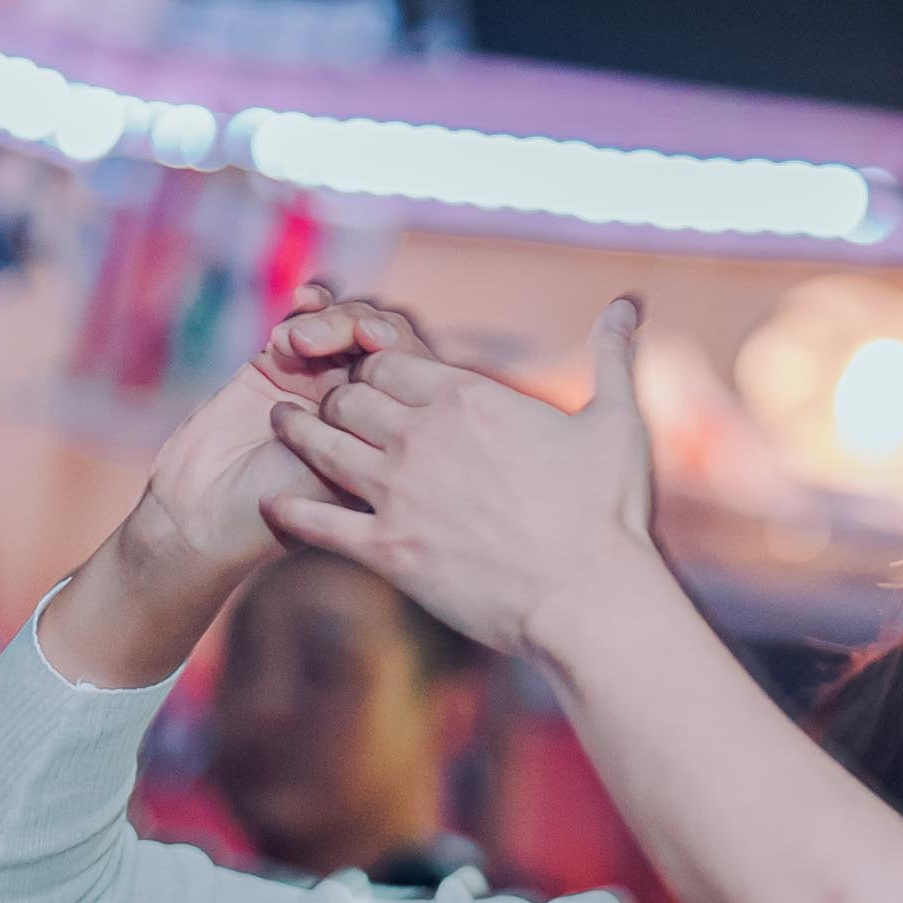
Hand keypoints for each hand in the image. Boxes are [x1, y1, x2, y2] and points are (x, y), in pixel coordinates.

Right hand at [45, 281, 381, 687]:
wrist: (202, 516)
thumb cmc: (276, 521)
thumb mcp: (340, 487)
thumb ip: (378, 447)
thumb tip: (417, 397)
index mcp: (388, 440)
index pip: (415, 375)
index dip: (398, 348)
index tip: (375, 341)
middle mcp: (363, 409)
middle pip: (385, 340)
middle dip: (361, 325)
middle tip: (339, 332)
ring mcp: (321, 382)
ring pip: (348, 323)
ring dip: (328, 319)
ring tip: (292, 341)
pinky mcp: (278, 364)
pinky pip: (308, 319)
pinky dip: (311, 305)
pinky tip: (304, 301)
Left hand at [263, 296, 661, 659]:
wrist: (590, 601)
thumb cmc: (609, 514)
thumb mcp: (617, 422)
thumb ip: (611, 355)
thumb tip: (628, 302)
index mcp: (469, 398)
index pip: (389, 359)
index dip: (373, 364)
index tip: (368, 375)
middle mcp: (423, 436)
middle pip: (347, 394)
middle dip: (333, 393)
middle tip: (321, 400)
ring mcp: (399, 493)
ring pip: (320, 444)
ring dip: (296, 430)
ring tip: (281, 426)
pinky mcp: (387, 550)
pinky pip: (315, 521)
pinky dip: (290, 508)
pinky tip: (274, 502)